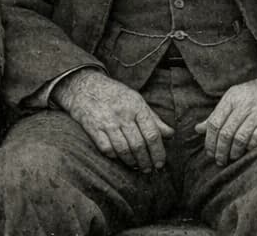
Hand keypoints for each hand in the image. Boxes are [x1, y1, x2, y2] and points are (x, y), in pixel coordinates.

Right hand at [53, 69, 172, 172]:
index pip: (152, 133)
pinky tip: (119, 158)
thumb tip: (170, 134)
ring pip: (123, 149)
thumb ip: (153, 118)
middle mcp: (123, 114)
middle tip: (149, 169)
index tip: (160, 163)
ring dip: (131, 162)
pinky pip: (106, 149)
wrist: (86, 86)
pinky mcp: (93, 128)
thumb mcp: (137, 100)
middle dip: (145, 161)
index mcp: (137, 106)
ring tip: (136, 166)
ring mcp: (107, 122)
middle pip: (138, 145)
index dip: (158, 152)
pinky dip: (114, 157)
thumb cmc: (116, 95)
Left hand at [194, 67, 256, 164]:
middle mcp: (245, 103)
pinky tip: (247, 151)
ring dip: (234, 152)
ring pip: (240, 137)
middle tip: (219, 161)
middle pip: (226, 133)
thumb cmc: (252, 94)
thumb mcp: (233, 98)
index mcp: (232, 97)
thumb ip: (216, 114)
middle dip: (220, 151)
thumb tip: (197, 129)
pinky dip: (250, 147)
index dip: (209, 141)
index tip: (209, 153)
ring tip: (232, 158)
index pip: (214, 123)